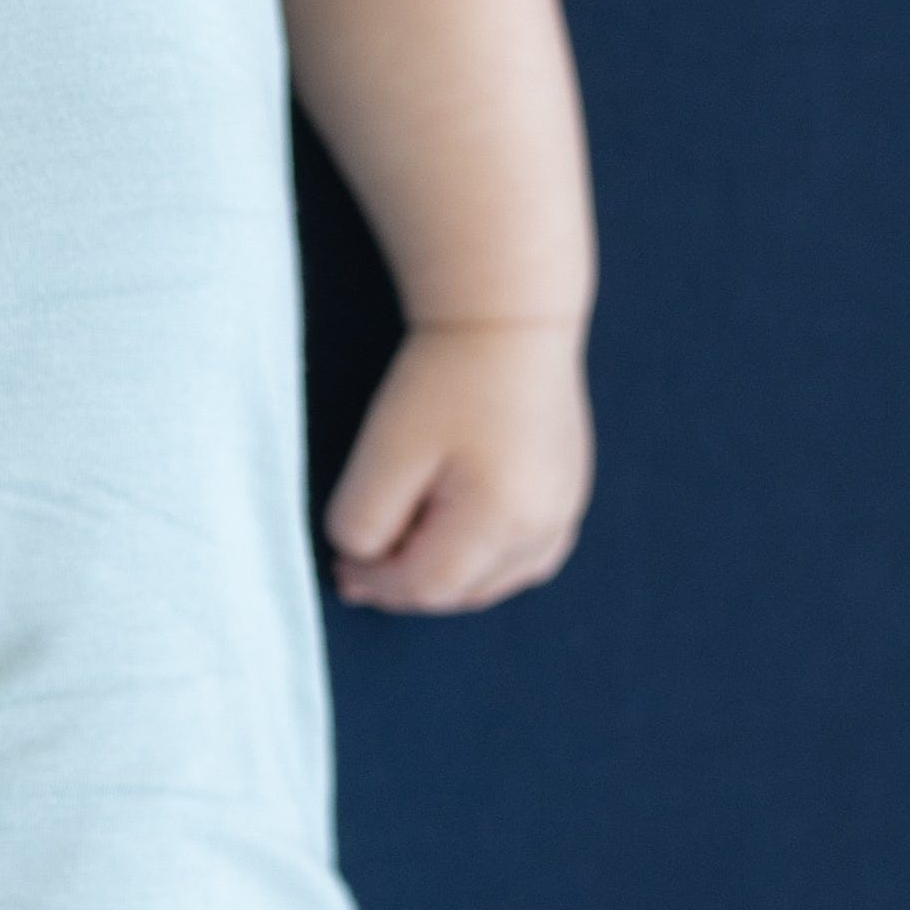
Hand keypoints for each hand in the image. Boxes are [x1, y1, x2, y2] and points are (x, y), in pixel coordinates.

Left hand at [325, 322, 591, 613]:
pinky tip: (449, 538)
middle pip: (464, 591)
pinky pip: (524, 556)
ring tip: (397, 555)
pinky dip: (481, 561)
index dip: (377, 585)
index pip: (428, 587)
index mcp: (501, 521)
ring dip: (444, 579)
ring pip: (495, 581)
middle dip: (406, 586)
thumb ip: (367, 515)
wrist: (507, 317)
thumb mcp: (386, 448)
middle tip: (358, 569)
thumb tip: (362, 557)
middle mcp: (544, 529)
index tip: (339, 569)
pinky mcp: (569, 492)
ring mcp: (565, 512)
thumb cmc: (443, 378)